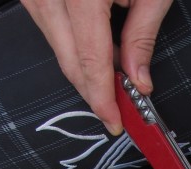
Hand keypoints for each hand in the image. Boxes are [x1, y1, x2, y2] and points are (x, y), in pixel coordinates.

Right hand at [20, 0, 171, 134]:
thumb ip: (141, 36)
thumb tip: (137, 82)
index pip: (88, 61)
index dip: (102, 98)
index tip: (116, 122)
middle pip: (68, 59)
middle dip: (94, 90)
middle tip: (118, 112)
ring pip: (56, 44)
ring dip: (83, 66)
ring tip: (112, 76)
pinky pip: (48, 23)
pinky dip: (72, 42)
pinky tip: (95, 49)